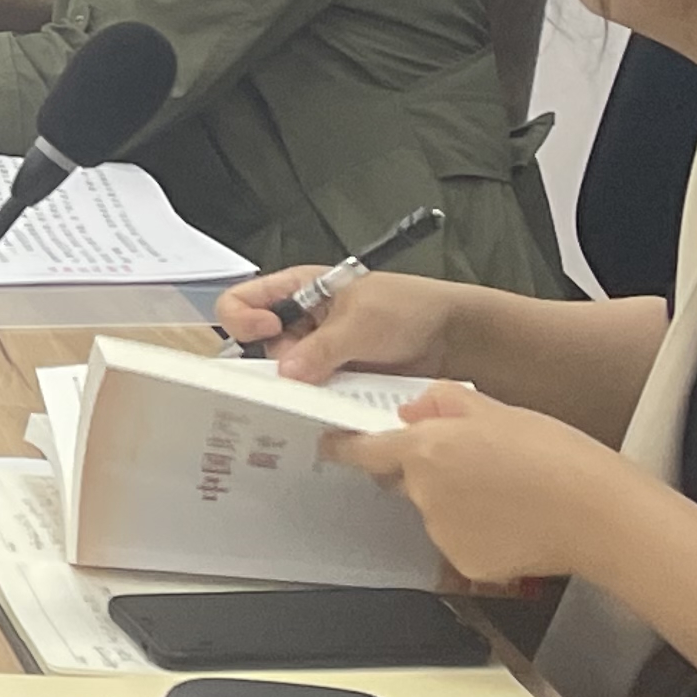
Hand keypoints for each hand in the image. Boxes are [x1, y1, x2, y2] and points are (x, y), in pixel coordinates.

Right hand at [211, 265, 456, 380]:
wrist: (455, 338)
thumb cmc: (409, 308)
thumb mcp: (362, 321)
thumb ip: (322, 349)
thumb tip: (286, 375)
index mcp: (297, 290)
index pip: (241, 301)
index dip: (244, 318)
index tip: (268, 332)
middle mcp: (301, 322)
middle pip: (260, 346)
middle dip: (276, 363)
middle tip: (302, 374)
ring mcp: (318, 354)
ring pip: (287, 376)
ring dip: (301, 388)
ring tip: (328, 391)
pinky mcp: (336, 380)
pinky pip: (314, 395)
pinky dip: (320, 403)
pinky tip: (335, 406)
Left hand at [324, 381, 652, 584]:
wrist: (600, 515)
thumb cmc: (557, 458)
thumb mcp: (497, 410)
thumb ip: (443, 404)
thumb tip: (412, 411)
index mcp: (426, 448)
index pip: (364, 450)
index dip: (346, 446)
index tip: (334, 445)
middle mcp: (425, 492)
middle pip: (403, 478)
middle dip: (422, 469)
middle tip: (471, 463)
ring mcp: (443, 531)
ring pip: (433, 510)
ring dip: (453, 500)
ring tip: (505, 492)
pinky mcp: (466, 562)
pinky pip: (458, 541)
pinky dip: (475, 532)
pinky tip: (512, 520)